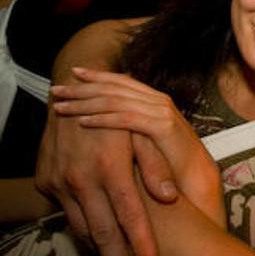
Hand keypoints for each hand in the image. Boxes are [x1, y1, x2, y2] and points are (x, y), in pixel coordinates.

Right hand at [36, 85, 169, 255]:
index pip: (129, 214)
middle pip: (102, 233)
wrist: (71, 93)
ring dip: (99, 253)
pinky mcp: (47, 183)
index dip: (140, 244)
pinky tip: (99, 243)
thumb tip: (168, 196)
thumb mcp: (140, 131)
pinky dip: (84, 231)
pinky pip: (68, 215)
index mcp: (109, 166)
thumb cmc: (118, 113)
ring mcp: (59, 182)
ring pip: (81, 228)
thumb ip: (155, 164)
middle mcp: (80, 178)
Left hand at [52, 68, 221, 217]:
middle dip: (82, 88)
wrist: (196, 178)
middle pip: (114, 87)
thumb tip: (105, 119)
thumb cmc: (171, 162)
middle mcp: (159, 101)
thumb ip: (131, 125)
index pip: (121, 81)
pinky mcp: (162, 128)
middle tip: (56, 90)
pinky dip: (102, 120)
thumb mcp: (147, 138)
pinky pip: (126, 120)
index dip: (95, 77)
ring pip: (116, 101)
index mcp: (155, 100)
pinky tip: (82, 122)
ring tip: (61, 107)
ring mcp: (162, 112)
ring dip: (84, 103)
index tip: (72, 76)